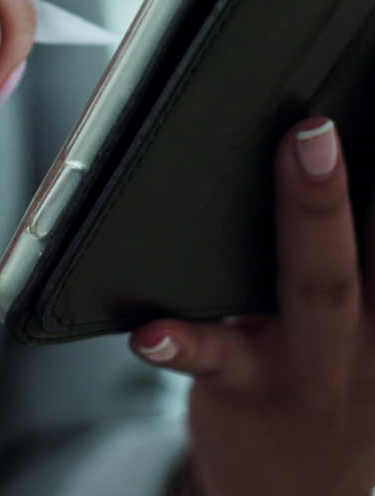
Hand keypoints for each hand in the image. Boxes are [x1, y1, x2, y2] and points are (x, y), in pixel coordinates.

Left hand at [131, 118, 374, 495]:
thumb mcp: (369, 317)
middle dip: (359, 175)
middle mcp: (372, 327)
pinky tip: (151, 330)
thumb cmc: (326, 375)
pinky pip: (219, 362)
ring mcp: (316, 361)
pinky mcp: (251, 390)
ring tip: (299, 150)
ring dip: (312, 214)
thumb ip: (356, 244)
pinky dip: (185, 342)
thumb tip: (324, 128)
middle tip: (334, 114)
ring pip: (320, 287)